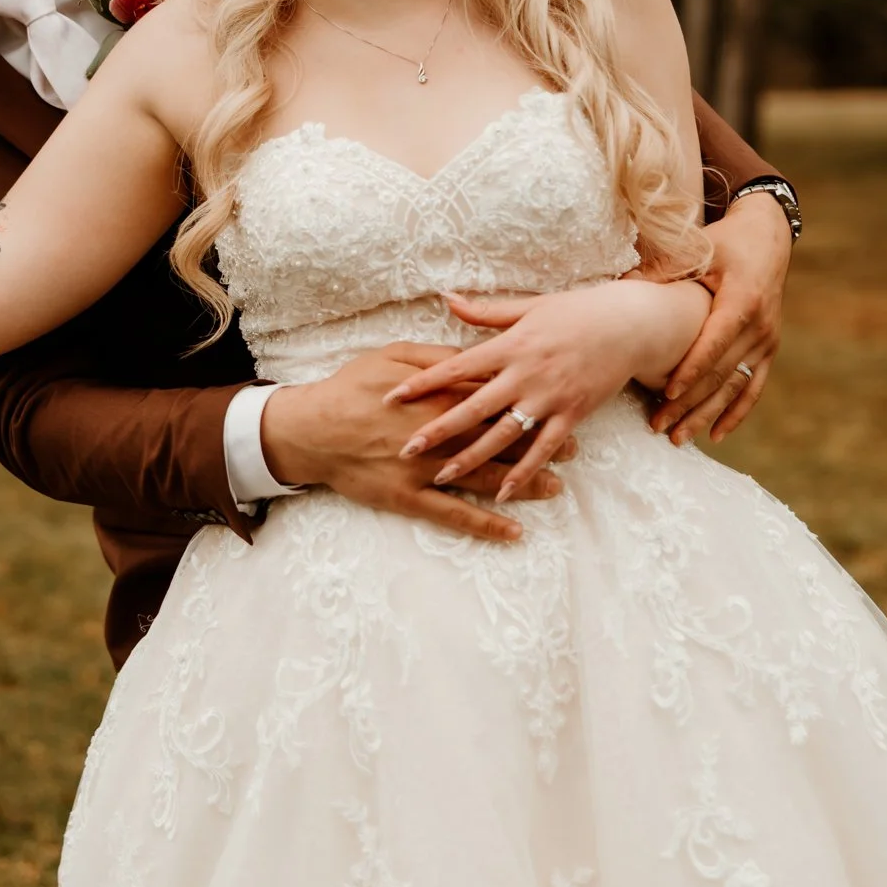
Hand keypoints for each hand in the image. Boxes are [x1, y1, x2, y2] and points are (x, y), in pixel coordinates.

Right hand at [260, 343, 575, 545]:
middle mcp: (438, 433)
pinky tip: (513, 532)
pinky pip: (454, 516)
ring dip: (523, 484)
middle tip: (575, 448)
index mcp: (437, 395)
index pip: (493, 397)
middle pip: (499, 439)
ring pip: (484, 479)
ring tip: (557, 488)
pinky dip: (485, 525)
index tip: (558, 400)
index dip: (528, 401)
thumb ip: (437, 358)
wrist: (310, 430)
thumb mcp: (391, 356)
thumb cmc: (349, 387)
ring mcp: (425, 469)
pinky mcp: (410, 497)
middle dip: (539, 444)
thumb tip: (475, 354)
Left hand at [380, 278, 708, 497]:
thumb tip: (446, 298)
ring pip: (502, 435)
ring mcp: (549, 398)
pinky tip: (501, 493)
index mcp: (510, 345)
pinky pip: (542, 449)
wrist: (628, 325)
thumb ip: (485, 311)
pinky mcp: (571, 416)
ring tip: (441, 477)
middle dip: (436, 430)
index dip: (422, 383)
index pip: (456, 367)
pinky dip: (522, 472)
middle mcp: (525, 374)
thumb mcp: (529, 306)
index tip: (390, 397)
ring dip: (471, 459)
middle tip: (404, 449)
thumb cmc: (576, 311)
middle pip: (472, 407)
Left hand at [649, 189, 791, 443]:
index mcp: (742, 301)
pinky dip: (736, 413)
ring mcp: (767, 340)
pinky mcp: (768, 349)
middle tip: (658, 426)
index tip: (666, 394)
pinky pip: (753, 387)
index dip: (691, 370)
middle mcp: (759, 326)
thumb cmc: (723, 242)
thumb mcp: (696, 248)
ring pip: (735, 387)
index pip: (714, 344)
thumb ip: (662, 269)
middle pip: (721, 373)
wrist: (767, 238)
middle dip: (689, 402)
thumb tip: (620, 286)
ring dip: (707, 415)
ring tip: (678, 438)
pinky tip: (716, 435)